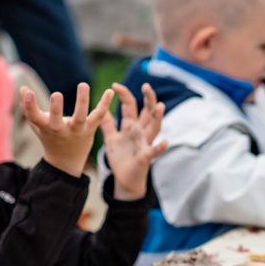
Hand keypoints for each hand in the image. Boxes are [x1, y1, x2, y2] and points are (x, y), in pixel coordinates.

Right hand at [20, 82, 113, 176]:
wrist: (66, 162)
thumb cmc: (49, 137)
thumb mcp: (37, 125)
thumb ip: (29, 108)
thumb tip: (23, 89)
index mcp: (45, 128)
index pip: (34, 117)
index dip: (29, 105)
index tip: (28, 92)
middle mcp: (60, 131)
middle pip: (57, 122)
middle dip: (56, 109)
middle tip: (56, 95)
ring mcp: (76, 131)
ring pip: (79, 118)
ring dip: (82, 102)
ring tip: (83, 84)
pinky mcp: (90, 129)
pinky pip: (98, 116)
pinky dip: (104, 104)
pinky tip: (110, 91)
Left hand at [101, 82, 167, 200]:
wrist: (124, 179)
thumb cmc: (120, 158)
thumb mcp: (111, 139)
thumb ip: (107, 124)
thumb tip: (100, 109)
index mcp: (130, 126)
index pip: (130, 106)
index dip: (124, 95)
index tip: (115, 85)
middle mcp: (140, 132)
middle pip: (147, 112)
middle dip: (148, 99)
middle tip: (146, 86)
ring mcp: (144, 143)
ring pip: (154, 128)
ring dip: (158, 117)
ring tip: (160, 106)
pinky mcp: (145, 157)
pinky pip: (153, 152)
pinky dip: (159, 147)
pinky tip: (164, 142)